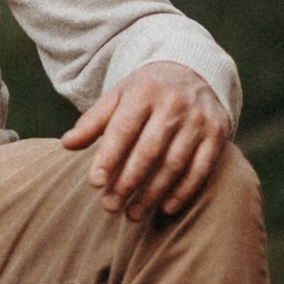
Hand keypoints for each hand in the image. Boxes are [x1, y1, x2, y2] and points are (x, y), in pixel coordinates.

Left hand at [64, 61, 230, 222]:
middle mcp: (173, 104)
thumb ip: (94, 121)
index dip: (108, 157)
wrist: (195, 69)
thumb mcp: (119, 95)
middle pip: (148, 151)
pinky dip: (183, 192)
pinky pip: (201, 169)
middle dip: (128, 182)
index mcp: (144, 92)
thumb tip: (67, 144)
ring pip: (173, 164)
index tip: (95, 183)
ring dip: (152, 193)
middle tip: (110, 207)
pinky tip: (165, 208)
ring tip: (132, 214)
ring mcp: (197, 120)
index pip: (123, 129)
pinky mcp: (216, 134)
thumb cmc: (147, 90)